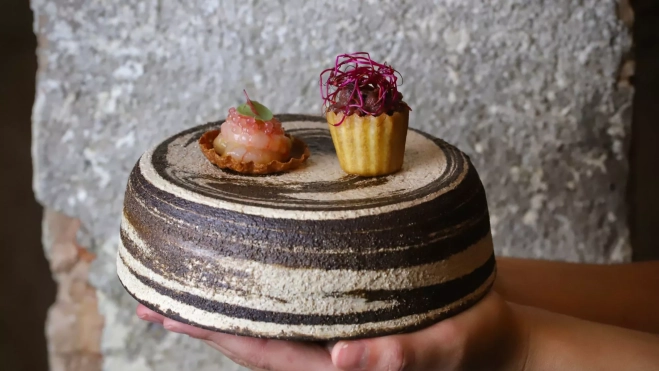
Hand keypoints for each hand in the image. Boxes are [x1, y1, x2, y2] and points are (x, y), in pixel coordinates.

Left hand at [137, 292, 527, 370]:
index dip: (216, 334)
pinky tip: (246, 283)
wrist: (494, 343)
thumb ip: (402, 358)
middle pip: (252, 343)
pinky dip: (259, 301)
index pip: (265, 352)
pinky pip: (291, 316)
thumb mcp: (449, 347)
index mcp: (340, 366)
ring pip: (266, 330)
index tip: (169, 315)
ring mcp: (333, 342)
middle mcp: (327, 357)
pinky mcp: (345, 324)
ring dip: (222, 312)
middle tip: (151, 301)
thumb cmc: (476, 341)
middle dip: (202, 323)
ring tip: (181, 294)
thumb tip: (343, 362)